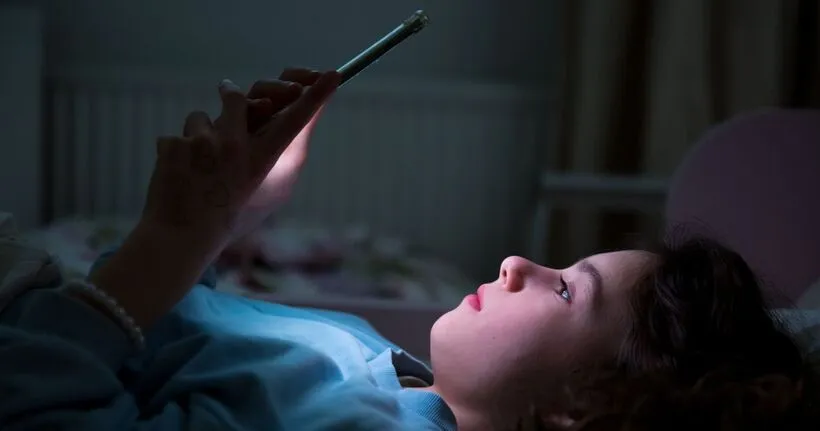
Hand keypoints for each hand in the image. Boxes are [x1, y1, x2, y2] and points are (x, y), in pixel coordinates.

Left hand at [140, 69, 340, 247]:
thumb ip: (265, 155)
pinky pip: (175, 140)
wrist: (179, 239)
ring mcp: (201, 143)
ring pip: (200, 119)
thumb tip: (264, 119)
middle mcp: (234, 147)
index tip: (333, 75)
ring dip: (197, 135)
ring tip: (195, 168)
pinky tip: (175, 179)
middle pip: (236, 98)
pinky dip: (175, 155)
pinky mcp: (173, 146)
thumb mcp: (262, 192)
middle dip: (231, 94)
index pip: (294, 121)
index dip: (316, 96)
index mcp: (261, 160)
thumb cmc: (224, 220)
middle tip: (227, 90)